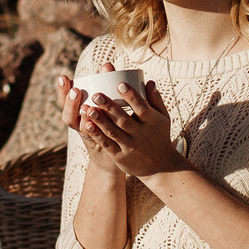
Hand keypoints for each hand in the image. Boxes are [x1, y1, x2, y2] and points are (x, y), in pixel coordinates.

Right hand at [60, 73, 123, 181]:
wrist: (117, 153)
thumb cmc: (111, 122)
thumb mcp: (106, 103)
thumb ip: (107, 84)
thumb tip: (108, 64)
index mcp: (78, 112)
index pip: (65, 100)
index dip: (62, 90)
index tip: (63, 77)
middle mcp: (79, 124)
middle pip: (68, 114)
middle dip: (69, 102)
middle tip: (75, 91)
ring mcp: (88, 135)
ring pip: (78, 126)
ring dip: (81, 117)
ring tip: (85, 107)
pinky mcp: (100, 144)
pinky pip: (94, 138)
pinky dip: (92, 130)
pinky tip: (93, 124)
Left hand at [67, 70, 181, 178]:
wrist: (160, 166)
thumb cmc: (159, 135)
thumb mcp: (162, 117)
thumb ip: (155, 99)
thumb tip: (148, 81)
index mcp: (152, 121)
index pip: (142, 107)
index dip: (131, 96)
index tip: (120, 84)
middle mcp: (141, 134)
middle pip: (123, 119)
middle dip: (109, 107)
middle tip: (96, 95)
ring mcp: (130, 146)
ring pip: (113, 132)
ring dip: (99, 120)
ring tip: (86, 108)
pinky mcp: (120, 156)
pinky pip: (107, 144)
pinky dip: (97, 135)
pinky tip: (87, 125)